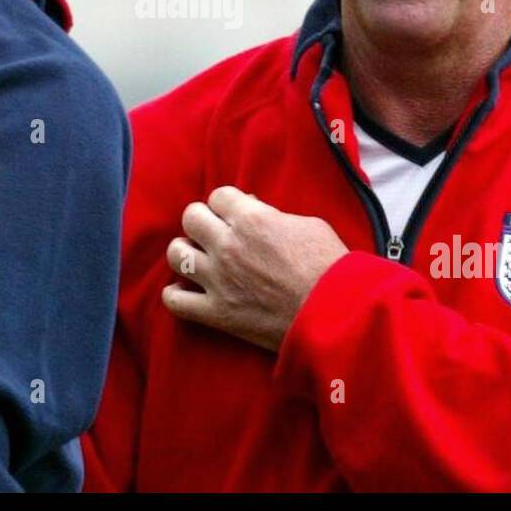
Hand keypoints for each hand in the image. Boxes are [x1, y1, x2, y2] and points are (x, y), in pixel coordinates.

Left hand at [162, 185, 348, 351]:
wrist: (335, 314)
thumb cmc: (329, 267)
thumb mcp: (307, 225)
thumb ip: (273, 216)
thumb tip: (256, 214)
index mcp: (251, 218)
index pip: (217, 196)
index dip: (226, 204)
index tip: (233, 214)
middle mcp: (228, 245)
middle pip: (191, 218)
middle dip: (202, 222)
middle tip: (214, 233)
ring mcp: (218, 280)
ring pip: (176, 254)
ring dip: (185, 253)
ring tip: (197, 259)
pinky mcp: (217, 312)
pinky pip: (175, 300)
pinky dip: (176, 294)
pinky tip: (186, 291)